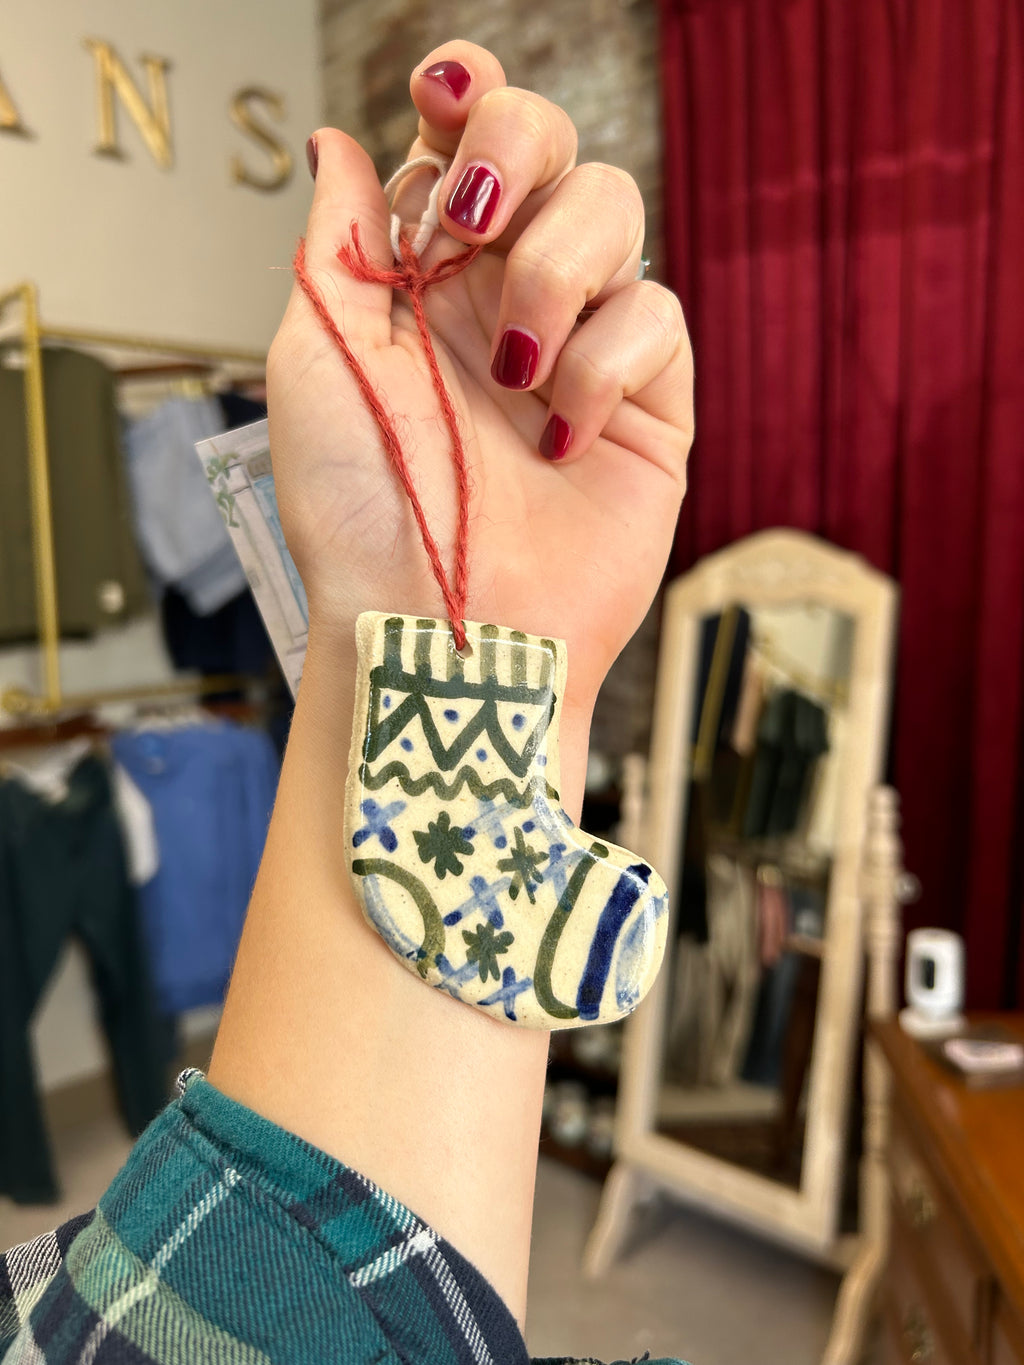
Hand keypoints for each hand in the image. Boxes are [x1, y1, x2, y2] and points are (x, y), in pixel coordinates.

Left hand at [267, 39, 692, 718]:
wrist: (435, 627)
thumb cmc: (362, 512)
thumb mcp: (318, 362)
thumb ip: (337, 243)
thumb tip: (338, 142)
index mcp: (423, 279)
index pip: (461, 146)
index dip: (467, 96)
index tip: (445, 94)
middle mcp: (505, 298)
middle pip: (552, 144)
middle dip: (519, 147)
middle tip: (476, 216)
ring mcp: (579, 346)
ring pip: (615, 211)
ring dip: (555, 270)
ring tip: (513, 365)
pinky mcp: (648, 404)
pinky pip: (657, 317)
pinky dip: (604, 365)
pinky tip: (561, 436)